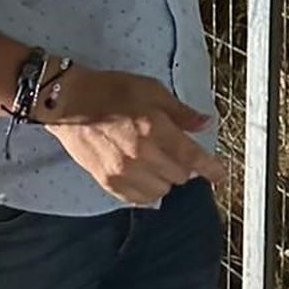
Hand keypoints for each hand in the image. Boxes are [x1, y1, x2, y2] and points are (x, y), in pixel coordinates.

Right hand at [48, 67, 224, 204]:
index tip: (220, 175)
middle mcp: (141, 155)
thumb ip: (180, 111)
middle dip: (183, 166)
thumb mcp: (150, 90)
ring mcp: (123, 172)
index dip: (211, 169)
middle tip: (173, 150)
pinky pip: (138, 199)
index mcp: (154, 129)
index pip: (192, 158)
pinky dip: (147, 189)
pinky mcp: (108, 181)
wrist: (68, 103)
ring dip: (165, 178)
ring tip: (155, 161)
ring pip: (161, 190)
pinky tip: (142, 174)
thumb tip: (205, 123)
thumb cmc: (110, 91)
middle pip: (179, 176)